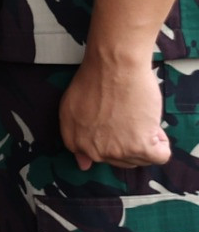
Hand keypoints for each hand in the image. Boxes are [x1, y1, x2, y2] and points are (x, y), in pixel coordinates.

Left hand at [60, 48, 171, 169]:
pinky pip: (159, 156)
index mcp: (76, 142)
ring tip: (138, 116)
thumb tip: (83, 165)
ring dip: (146, 140)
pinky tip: (151, 125)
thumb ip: (76, 138)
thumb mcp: (70, 108)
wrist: (114, 65)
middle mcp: (94, 151)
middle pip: (122, 160)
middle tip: (127, 116)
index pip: (98, 157)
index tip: (115, 123)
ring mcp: (117, 150)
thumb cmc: (95, 80)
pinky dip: (161, 143)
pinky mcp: (139, 146)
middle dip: (129, 141)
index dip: (112, 139)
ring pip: (141, 158)